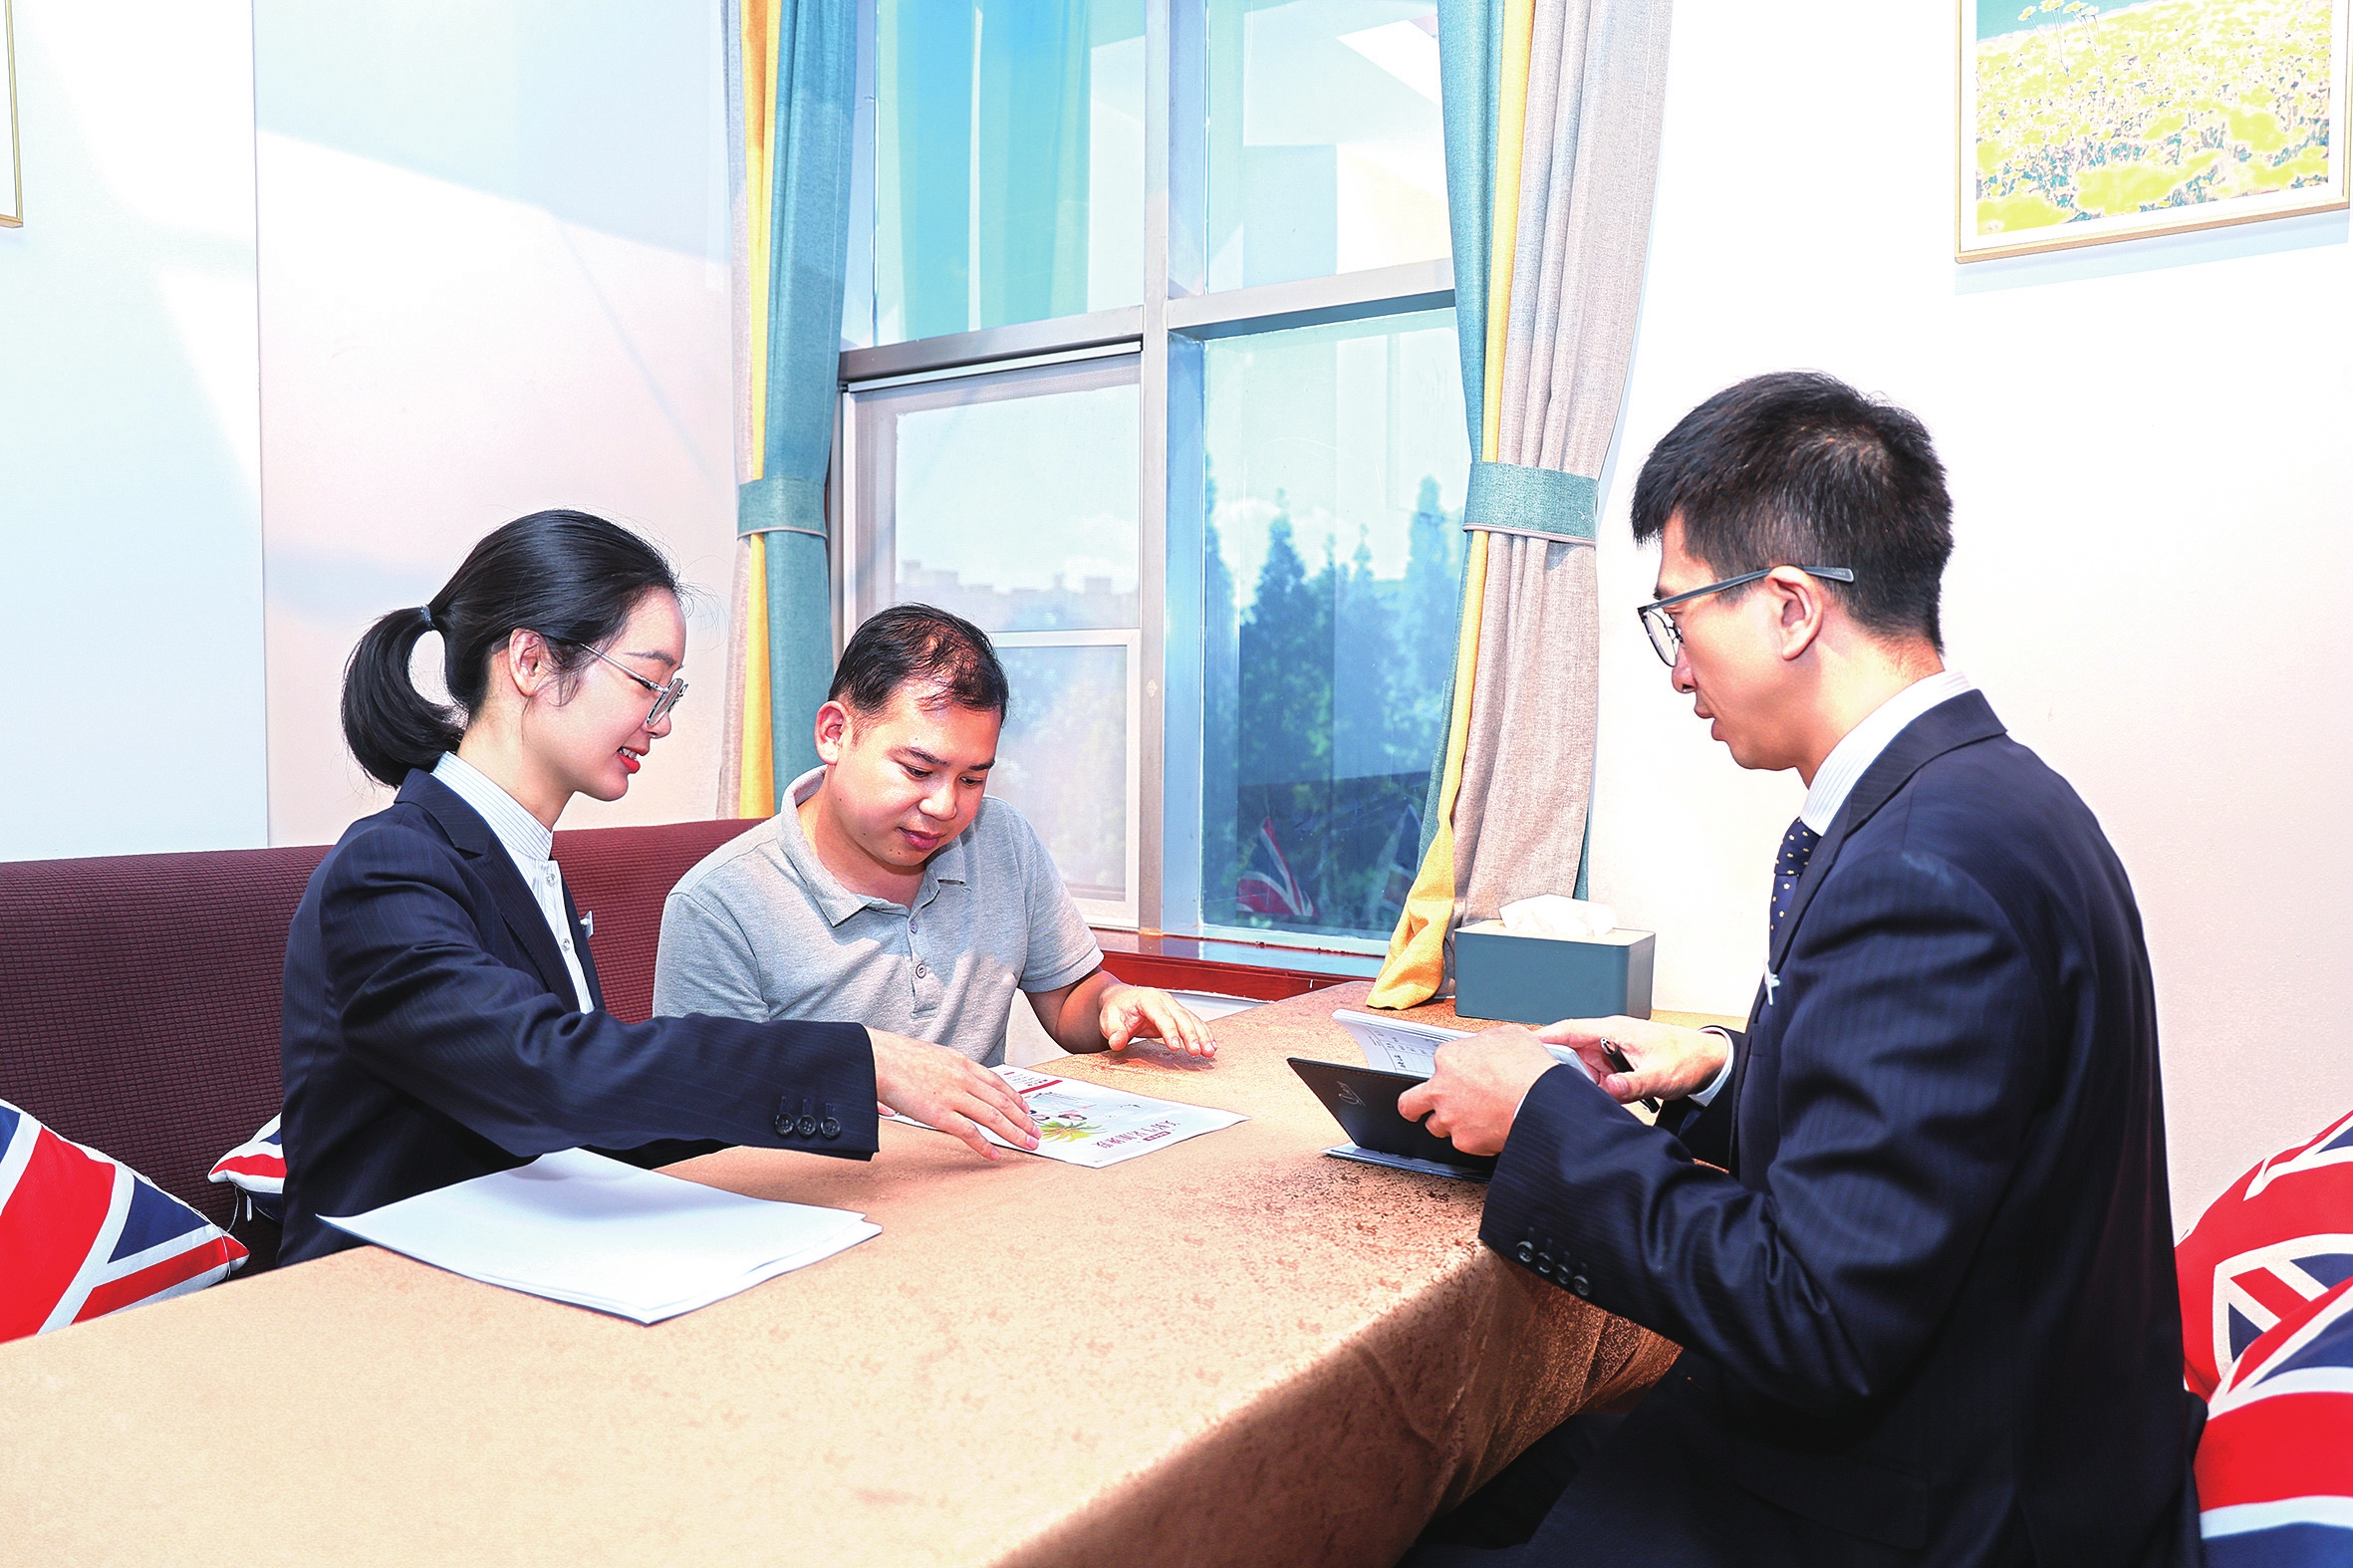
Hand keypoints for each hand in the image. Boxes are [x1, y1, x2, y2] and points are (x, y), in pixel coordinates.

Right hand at [868, 1029, 1039, 1158]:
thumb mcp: (926, 1057)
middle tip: (1036, 1130)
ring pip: (994, 1116)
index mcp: (960, 1062)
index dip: (1014, 1096)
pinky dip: (985, 1146)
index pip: (996, 1081)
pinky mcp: (941, 1113)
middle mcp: (963, 1077)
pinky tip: (995, 1155)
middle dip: (1023, 1118)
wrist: (876, 1058)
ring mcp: (954, 1095)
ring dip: (1015, 1132)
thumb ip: (936, 1071)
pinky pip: (970, 1133)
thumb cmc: (892, 1057)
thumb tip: (934, 1084)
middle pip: (1002, 1100)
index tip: (1025, 1107)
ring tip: (1028, 1144)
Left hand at [1099, 984, 1215, 1057]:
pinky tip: (1211, 1044)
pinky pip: (1194, 1023)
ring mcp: (1173, 1006)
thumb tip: (1117, 1042)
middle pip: (1181, 1017)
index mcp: (1147, 999)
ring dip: (1202, 1035)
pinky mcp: (1178, 1014)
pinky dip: (1204, 1033)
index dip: (1170, 1031)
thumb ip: (1113, 1031)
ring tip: (1209, 1051)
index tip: (1175, 1046)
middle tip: (1197, 1051)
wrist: (1121, 998)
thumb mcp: (1108, 1019)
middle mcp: (1164, 1000)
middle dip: (1191, 1035)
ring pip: (1192, 1020)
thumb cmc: (1116, 1008)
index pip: (1161, 1016)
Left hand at [1395, 1026, 1560, 1156]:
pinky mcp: (1464, 1142)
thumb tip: (1487, 1045)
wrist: (1542, 1103)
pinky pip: (1462, 1142)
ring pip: (1435, 1126)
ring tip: (1468, 1120)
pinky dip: (1474, 1139)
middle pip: (1410, 1103)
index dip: (1452, 1068)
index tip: (1460, 1072)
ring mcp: (1450, 1118)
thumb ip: (1487, 1041)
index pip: (1438, 1063)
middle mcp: (1442, 1090)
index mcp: (1449, 1058)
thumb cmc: (1528, 1069)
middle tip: (1418, 1108)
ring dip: (1448, 1123)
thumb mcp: (1509, 1036)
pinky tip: (1488, 1131)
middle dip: (1413, 1106)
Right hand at [1535, 1016, 1727, 1106]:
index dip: (1542, 1036)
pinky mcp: (1616, 1067)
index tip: (1520, 1045)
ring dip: (1574, 1082)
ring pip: (1579, 1067)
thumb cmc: (1687, 1057)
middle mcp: (1608, 1039)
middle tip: (1536, 1083)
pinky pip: (1594, 1078)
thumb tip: (1606, 1090)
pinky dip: (1589, 1089)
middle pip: (1567, 1050)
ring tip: (1565, 1097)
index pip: (1569, 1029)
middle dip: (1553, 1066)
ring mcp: (1611, 1053)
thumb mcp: (1659, 1074)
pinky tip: (1589, 1101)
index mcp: (1614, 1030)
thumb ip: (1631, 1084)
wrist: (1708, 1062)